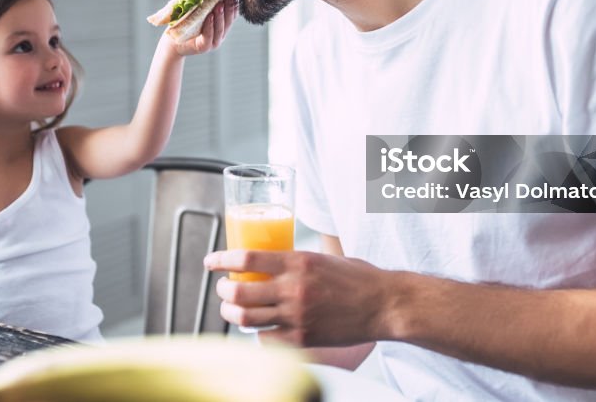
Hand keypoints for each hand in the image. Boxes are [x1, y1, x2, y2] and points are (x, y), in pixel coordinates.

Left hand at [171, 0, 237, 56]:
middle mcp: (219, 35)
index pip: (231, 16)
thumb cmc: (185, 25)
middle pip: (228, 21)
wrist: (173, 42)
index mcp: (220, 26)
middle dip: (230, 8)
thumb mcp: (197, 11)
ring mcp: (213, 42)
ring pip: (220, 29)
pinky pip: (209, 36)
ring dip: (221, 16)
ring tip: (220, 5)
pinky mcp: (204, 47)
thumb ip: (205, 2)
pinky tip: (210, 17)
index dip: (234, 5)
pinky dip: (210, 26)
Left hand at [204, 249, 389, 346]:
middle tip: (223, 288)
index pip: (246, 258)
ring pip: (245, 318)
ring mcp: (297, 316)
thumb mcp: (323, 257)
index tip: (210, 261)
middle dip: (223, 290)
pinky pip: (265, 338)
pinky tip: (259, 327)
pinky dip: (257, 332)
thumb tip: (272, 260)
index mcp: (298, 262)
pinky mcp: (303, 338)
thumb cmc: (358, 278)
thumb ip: (296, 261)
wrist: (385, 305)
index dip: (221, 260)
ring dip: (231, 312)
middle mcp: (293, 288)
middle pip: (238, 291)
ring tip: (231, 308)